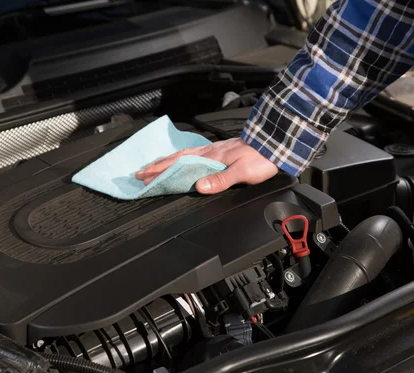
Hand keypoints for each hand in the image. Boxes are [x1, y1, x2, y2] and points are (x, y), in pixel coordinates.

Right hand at [135, 138, 277, 193]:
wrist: (274, 144)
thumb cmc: (261, 159)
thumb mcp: (242, 173)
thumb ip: (220, 180)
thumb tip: (199, 187)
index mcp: (211, 158)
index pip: (180, 166)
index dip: (161, 172)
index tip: (145, 177)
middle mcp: (209, 152)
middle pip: (177, 159)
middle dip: (157, 166)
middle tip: (139, 173)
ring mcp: (213, 150)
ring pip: (183, 154)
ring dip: (166, 161)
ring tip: (152, 165)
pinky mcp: (219, 150)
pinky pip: (193, 152)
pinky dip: (180, 156)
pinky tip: (179, 158)